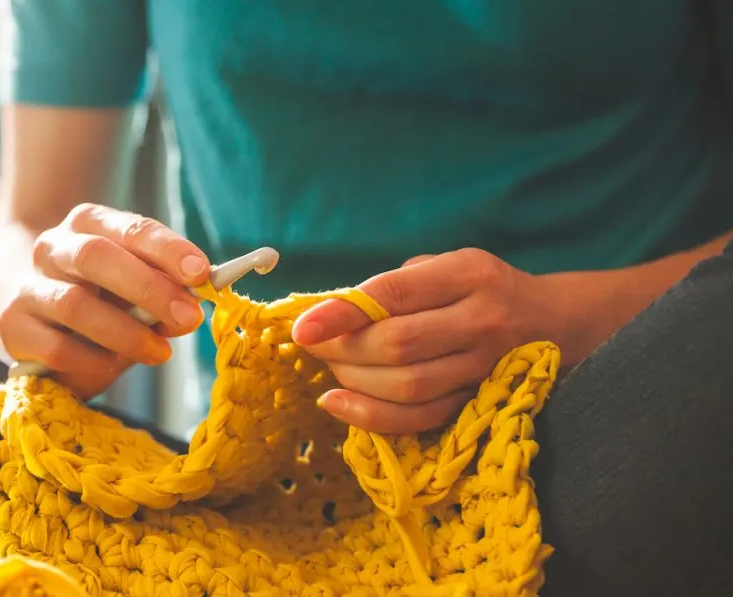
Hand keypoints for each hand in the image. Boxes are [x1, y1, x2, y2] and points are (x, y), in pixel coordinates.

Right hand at [0, 203, 209, 397]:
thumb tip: (191, 311)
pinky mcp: (13, 327)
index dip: (167, 249)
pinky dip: (92, 360)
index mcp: (90, 223)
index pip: (131, 227)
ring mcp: (29, 286)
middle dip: (148, 288)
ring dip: (126, 332)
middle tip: (189, 317)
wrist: (39, 319)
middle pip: (97, 257)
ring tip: (159, 352)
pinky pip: (56, 347)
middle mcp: (53, 246)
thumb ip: (166, 294)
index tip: (202, 273)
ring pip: (75, 304)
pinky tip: (111, 366)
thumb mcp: (138, 291)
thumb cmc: (104, 300)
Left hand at [292, 248, 542, 434]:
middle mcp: (483, 319)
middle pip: (398, 345)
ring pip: (407, 386)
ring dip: (354, 382)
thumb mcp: (444, 266)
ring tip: (330, 369)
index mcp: (469, 273)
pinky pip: (421, 419)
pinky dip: (372, 417)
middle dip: (342, 349)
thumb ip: (393, 286)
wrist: (553, 321)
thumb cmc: (479, 288)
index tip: (303, 327)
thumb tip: (329, 312)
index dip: (343, 313)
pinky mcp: (481, 400)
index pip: (395, 294)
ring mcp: (486, 365)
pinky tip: (339, 404)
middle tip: (313, 345)